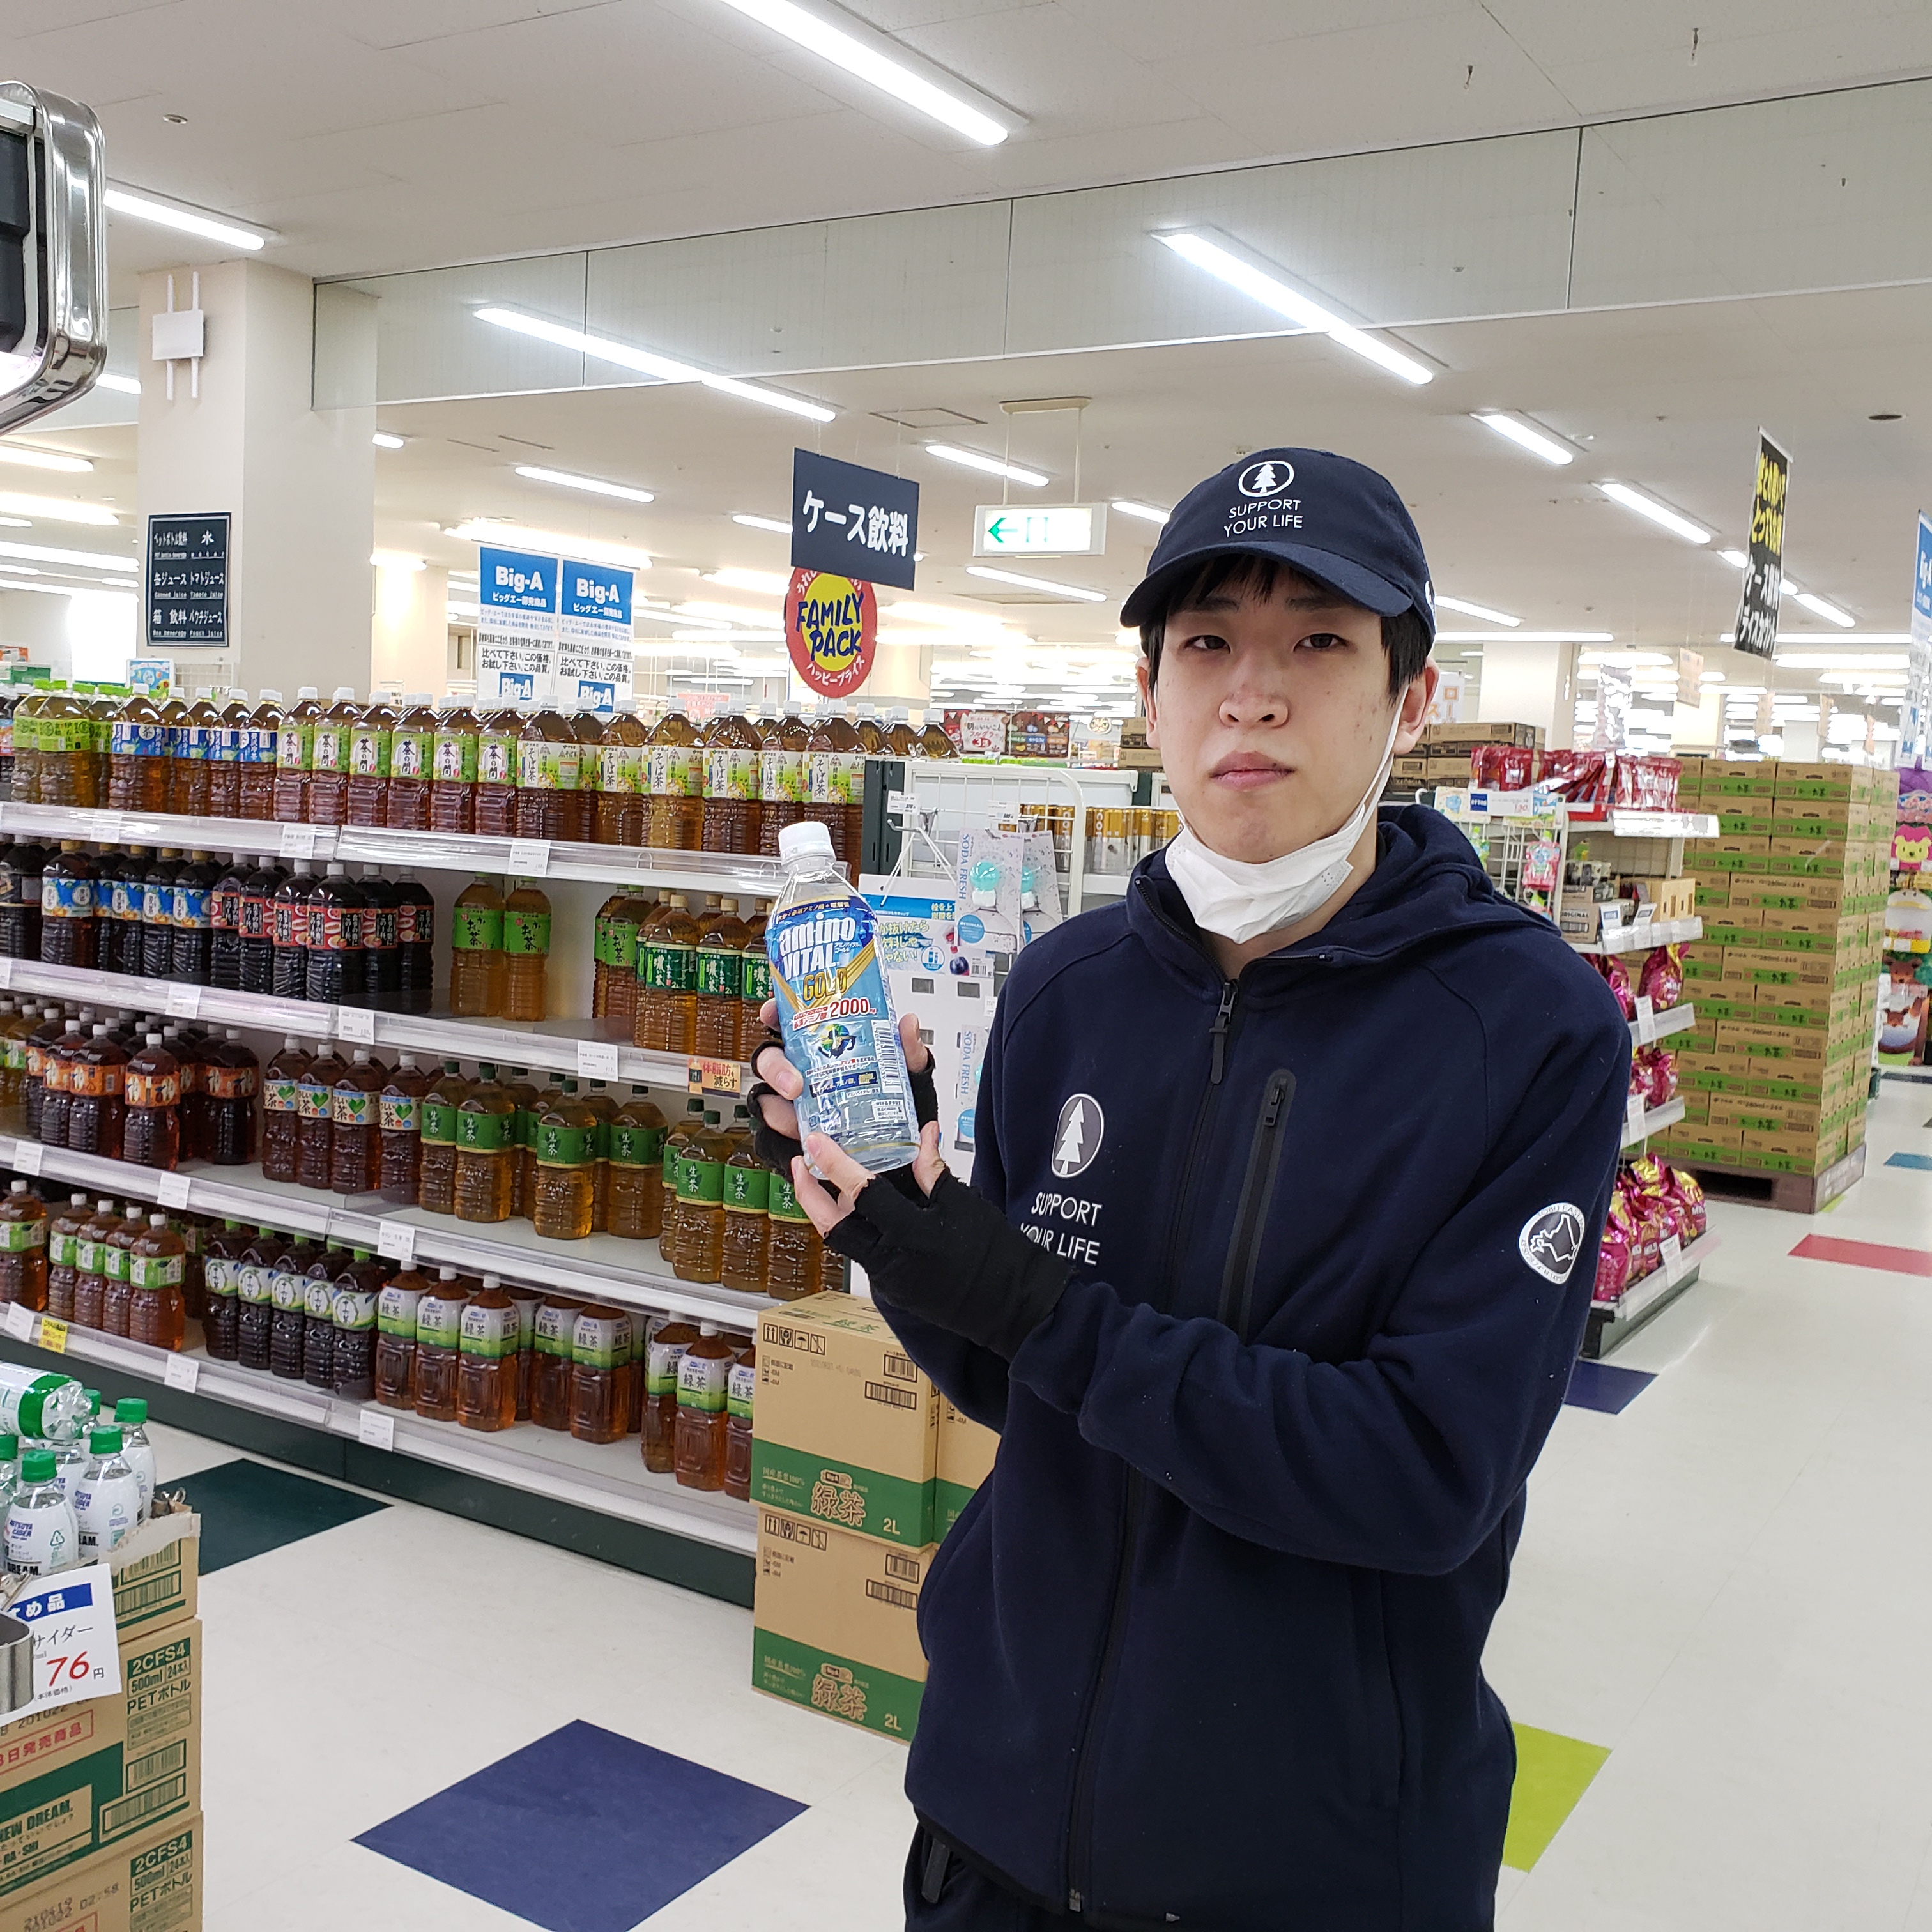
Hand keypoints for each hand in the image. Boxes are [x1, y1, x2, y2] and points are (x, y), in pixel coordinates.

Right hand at [748, 1003, 935, 1173]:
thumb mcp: (906, 1072)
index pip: (790, 1022)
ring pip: (769, 1093)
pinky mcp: (797, 1126)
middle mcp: (804, 1068)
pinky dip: (781, 1127)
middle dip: (776, 1067)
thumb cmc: (895, 1099)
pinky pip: (777, 1126)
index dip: (775, 1013)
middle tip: (794, 1084)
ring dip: (776, 1102)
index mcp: (824, 1044)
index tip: (771, 1013)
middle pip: (772, 1058)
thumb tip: (909, 1024)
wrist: (898, 1143)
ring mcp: (797, 1099)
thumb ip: (907, 1050)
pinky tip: (795, 1130)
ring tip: (794, 1112)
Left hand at [796, 1128, 1069, 1359]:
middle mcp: (891, 1260)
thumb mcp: (964, 1204)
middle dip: (809, 1194)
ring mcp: (888, 1280)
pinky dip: (853, 1229)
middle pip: (833, 1227)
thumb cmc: (995, 1252)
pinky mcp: (893, 1290)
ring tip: (820, 1184)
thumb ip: (933, 1171)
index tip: (815, 1140)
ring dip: (826, 1212)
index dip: (834, 1164)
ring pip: (843, 1243)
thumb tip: (923, 1133)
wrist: (1012, 1305)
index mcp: (911, 1233)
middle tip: (801, 1164)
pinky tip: (855, 1211)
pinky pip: (863, 1255)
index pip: (862, 1192)